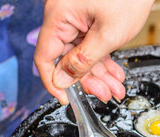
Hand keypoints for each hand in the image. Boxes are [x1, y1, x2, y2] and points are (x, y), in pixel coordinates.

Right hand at [34, 0, 153, 104]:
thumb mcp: (109, 35)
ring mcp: (76, 16)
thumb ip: (84, 60)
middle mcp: (63, 14)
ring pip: (81, 54)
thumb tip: (62, 79)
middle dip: (88, 80)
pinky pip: (90, 44)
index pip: (45, 56)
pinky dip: (103, 60)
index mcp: (59, 14)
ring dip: (99, 73)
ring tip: (115, 88)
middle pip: (67, 58)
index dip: (54, 82)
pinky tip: (114, 74)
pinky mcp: (88, 18)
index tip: (67, 99)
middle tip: (105, 94)